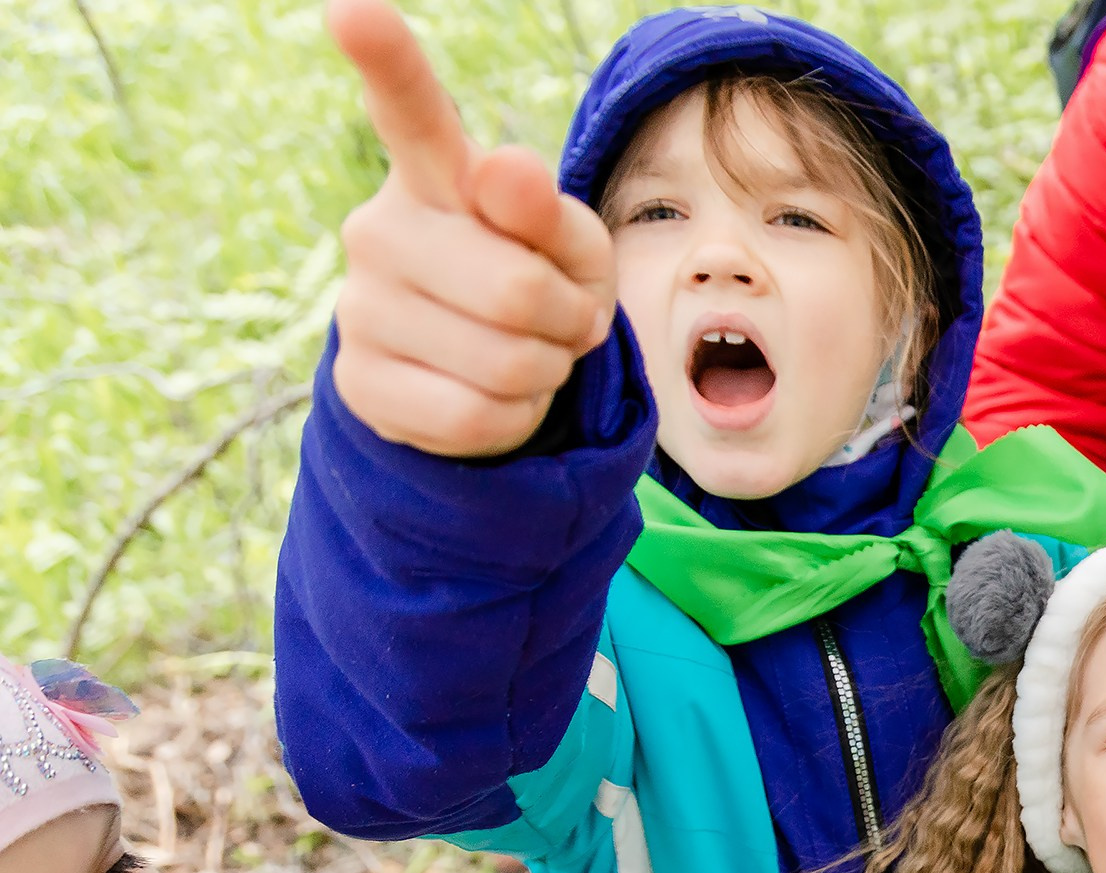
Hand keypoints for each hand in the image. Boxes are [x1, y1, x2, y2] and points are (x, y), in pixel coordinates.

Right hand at [327, 0, 616, 456]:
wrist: (490, 375)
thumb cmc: (537, 282)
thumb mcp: (572, 244)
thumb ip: (548, 209)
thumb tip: (504, 171)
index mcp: (436, 172)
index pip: (410, 109)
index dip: (386, 59)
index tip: (353, 11)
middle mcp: (379, 227)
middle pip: (514, 290)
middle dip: (565, 320)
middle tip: (554, 318)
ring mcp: (360, 306)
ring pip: (503, 362)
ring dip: (543, 371)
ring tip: (524, 353)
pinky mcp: (359, 383)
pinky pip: (478, 417)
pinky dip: (515, 418)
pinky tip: (494, 395)